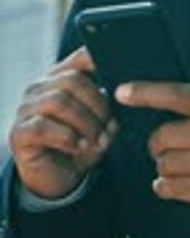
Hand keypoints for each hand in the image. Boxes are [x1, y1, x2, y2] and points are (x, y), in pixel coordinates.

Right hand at [9, 48, 116, 199]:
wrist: (60, 179)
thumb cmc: (80, 144)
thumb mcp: (99, 124)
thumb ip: (109, 107)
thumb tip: (123, 96)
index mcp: (61, 78)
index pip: (80, 58)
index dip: (99, 61)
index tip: (118, 77)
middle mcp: (40, 88)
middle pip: (73, 81)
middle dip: (98, 106)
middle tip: (110, 128)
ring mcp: (26, 109)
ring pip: (59, 101)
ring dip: (85, 123)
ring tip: (98, 141)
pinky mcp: (18, 133)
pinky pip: (42, 127)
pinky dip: (67, 137)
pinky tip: (79, 146)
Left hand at [116, 82, 189, 219]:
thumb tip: (168, 111)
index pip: (177, 96)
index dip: (147, 93)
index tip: (123, 92)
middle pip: (161, 139)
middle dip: (158, 144)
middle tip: (167, 145)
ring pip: (163, 167)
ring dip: (165, 166)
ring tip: (181, 164)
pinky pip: (172, 190)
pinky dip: (168, 186)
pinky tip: (179, 181)